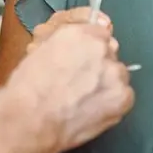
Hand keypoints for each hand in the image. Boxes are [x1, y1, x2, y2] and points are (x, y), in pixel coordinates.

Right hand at [5, 12, 133, 152]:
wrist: (31, 119)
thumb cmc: (28, 90)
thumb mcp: (41, 52)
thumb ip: (67, 46)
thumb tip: (78, 52)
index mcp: (79, 33)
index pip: (99, 35)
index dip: (90, 52)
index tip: (84, 63)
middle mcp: (100, 48)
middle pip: (110, 54)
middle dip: (99, 67)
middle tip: (82, 84)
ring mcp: (114, 72)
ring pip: (118, 76)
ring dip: (107, 85)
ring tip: (85, 101)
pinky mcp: (122, 97)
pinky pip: (125, 97)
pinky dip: (113, 104)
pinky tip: (92, 110)